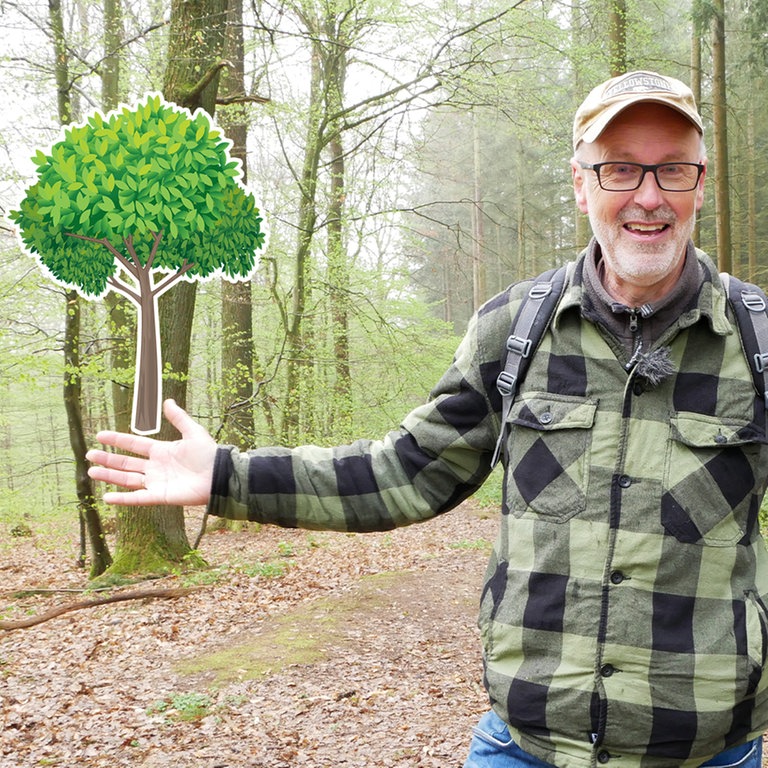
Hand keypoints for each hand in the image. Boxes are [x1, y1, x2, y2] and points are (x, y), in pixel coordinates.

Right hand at [86, 399, 216, 505]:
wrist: (219, 475)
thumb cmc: (209, 454)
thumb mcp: (193, 432)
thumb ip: (179, 418)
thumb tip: (168, 401)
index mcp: (162, 451)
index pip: (134, 445)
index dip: (118, 440)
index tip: (99, 435)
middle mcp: (156, 467)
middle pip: (127, 463)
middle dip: (108, 459)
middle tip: (89, 455)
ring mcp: (156, 482)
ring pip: (127, 480)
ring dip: (110, 475)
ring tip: (91, 471)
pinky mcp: (160, 497)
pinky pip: (137, 498)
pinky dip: (122, 499)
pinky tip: (106, 496)